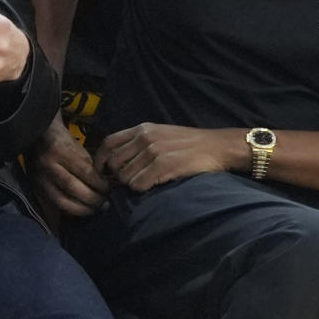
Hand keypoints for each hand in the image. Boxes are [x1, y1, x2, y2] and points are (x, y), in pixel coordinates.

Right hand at [33, 115, 109, 216]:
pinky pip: (55, 205)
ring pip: (62, 200)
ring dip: (82, 209)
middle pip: (72, 188)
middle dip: (92, 199)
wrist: (36, 139)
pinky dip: (70, 210)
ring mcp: (40, 179)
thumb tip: (106, 185)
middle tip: (104, 203)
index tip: (108, 189)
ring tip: (96, 209)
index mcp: (60, 150)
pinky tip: (82, 210)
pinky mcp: (36, 189)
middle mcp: (48, 165)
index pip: (84, 171)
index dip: (99, 183)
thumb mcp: (78, 148)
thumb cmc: (63, 143)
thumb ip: (90, 166)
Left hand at [94, 123, 239, 191]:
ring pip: (124, 176)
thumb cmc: (191, 144)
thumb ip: (141, 142)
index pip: (108, 143)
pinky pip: (138, 184)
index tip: (102, 171)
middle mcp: (145, 138)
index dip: (100, 159)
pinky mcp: (162, 165)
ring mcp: (153, 151)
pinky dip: (142, 189)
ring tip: (146, 183)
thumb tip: (119, 160)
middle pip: (113, 162)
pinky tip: (153, 185)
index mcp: (143, 129)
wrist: (217, 147)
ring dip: (131, 184)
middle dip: (117, 176)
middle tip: (128, 182)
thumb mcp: (162, 134)